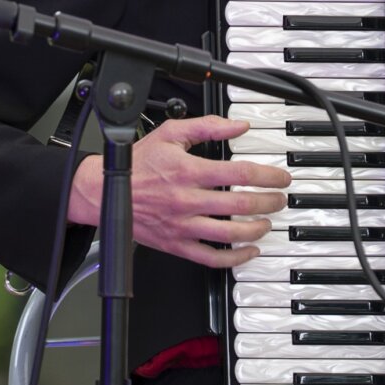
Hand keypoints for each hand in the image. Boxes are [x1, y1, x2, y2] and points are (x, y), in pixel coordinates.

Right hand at [67, 115, 289, 266]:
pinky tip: (248, 251)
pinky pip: (209, 258)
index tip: (280, 176)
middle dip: (269, 201)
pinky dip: (233, 258)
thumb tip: (239, 125)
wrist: (104, 191)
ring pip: (229, 234)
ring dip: (256, 228)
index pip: (239, 172)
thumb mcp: (171, 133)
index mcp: (188, 171)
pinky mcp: (175, 244)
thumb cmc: (138, 162)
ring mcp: (182, 225)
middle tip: (280, 198)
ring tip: (267, 221)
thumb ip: (208, 127)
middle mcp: (187, 200)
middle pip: (240, 203)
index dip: (267, 174)